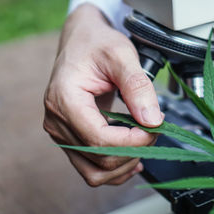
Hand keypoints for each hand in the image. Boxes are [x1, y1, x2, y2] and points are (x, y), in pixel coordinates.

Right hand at [43, 3, 163, 186]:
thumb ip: (138, 87)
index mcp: (65, 101)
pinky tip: (133, 156)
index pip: (99, 140)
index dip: (133, 141)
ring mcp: (63, 133)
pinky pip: (93, 168)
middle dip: (135, 150)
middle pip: (100, 159)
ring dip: (126, 164)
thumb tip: (152, 120)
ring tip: (144, 142)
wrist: (83, 41)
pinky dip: (116, 168)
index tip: (156, 127)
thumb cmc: (97, 43)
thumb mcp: (121, 55)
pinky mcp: (72, 138)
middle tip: (154, 128)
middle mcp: (58, 122)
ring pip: (95, 172)